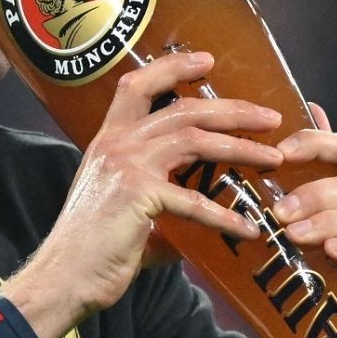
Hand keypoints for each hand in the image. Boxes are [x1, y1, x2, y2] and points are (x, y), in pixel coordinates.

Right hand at [3, 52, 283, 337]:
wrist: (63, 277)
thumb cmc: (91, 248)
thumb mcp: (124, 208)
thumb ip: (162, 200)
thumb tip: (206, 215)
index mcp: (108, 140)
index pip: (137, 85)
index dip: (172, 68)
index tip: (207, 60)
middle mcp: (117, 144)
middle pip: (183, 109)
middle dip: (233, 109)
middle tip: (270, 117)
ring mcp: (127, 166)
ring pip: (195, 139)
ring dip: (240, 147)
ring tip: (274, 157)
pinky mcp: (139, 196)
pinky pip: (194, 202)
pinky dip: (225, 218)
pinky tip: (249, 229)